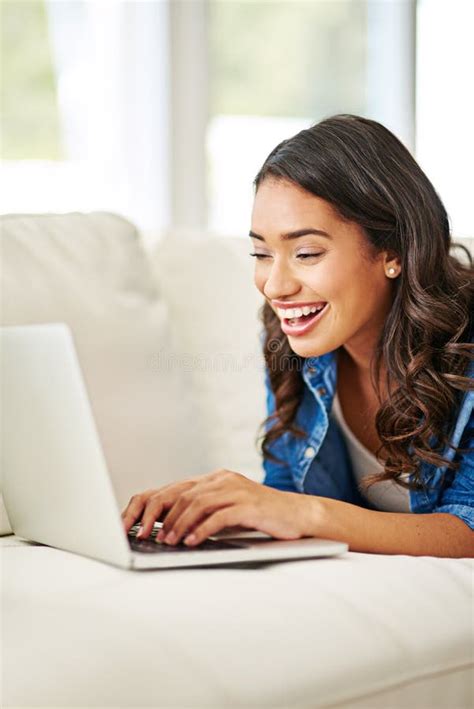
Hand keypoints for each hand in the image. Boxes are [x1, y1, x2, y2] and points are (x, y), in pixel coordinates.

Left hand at [121, 468, 317, 545]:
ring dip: (178, 524)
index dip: (152, 506)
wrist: (299, 515)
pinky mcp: (249, 504)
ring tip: (168, 542)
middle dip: (159, 516)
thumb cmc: (261, 517)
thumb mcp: (228, 512)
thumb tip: (170, 529)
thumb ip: (204, 514)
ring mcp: (236, 489)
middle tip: (145, 536)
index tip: (135, 526)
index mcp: (214, 480)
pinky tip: (193, 542)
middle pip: (181, 494)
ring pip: (197, 503)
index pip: (175, 489)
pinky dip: (202, 529)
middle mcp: (222, 480)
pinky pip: (219, 515)